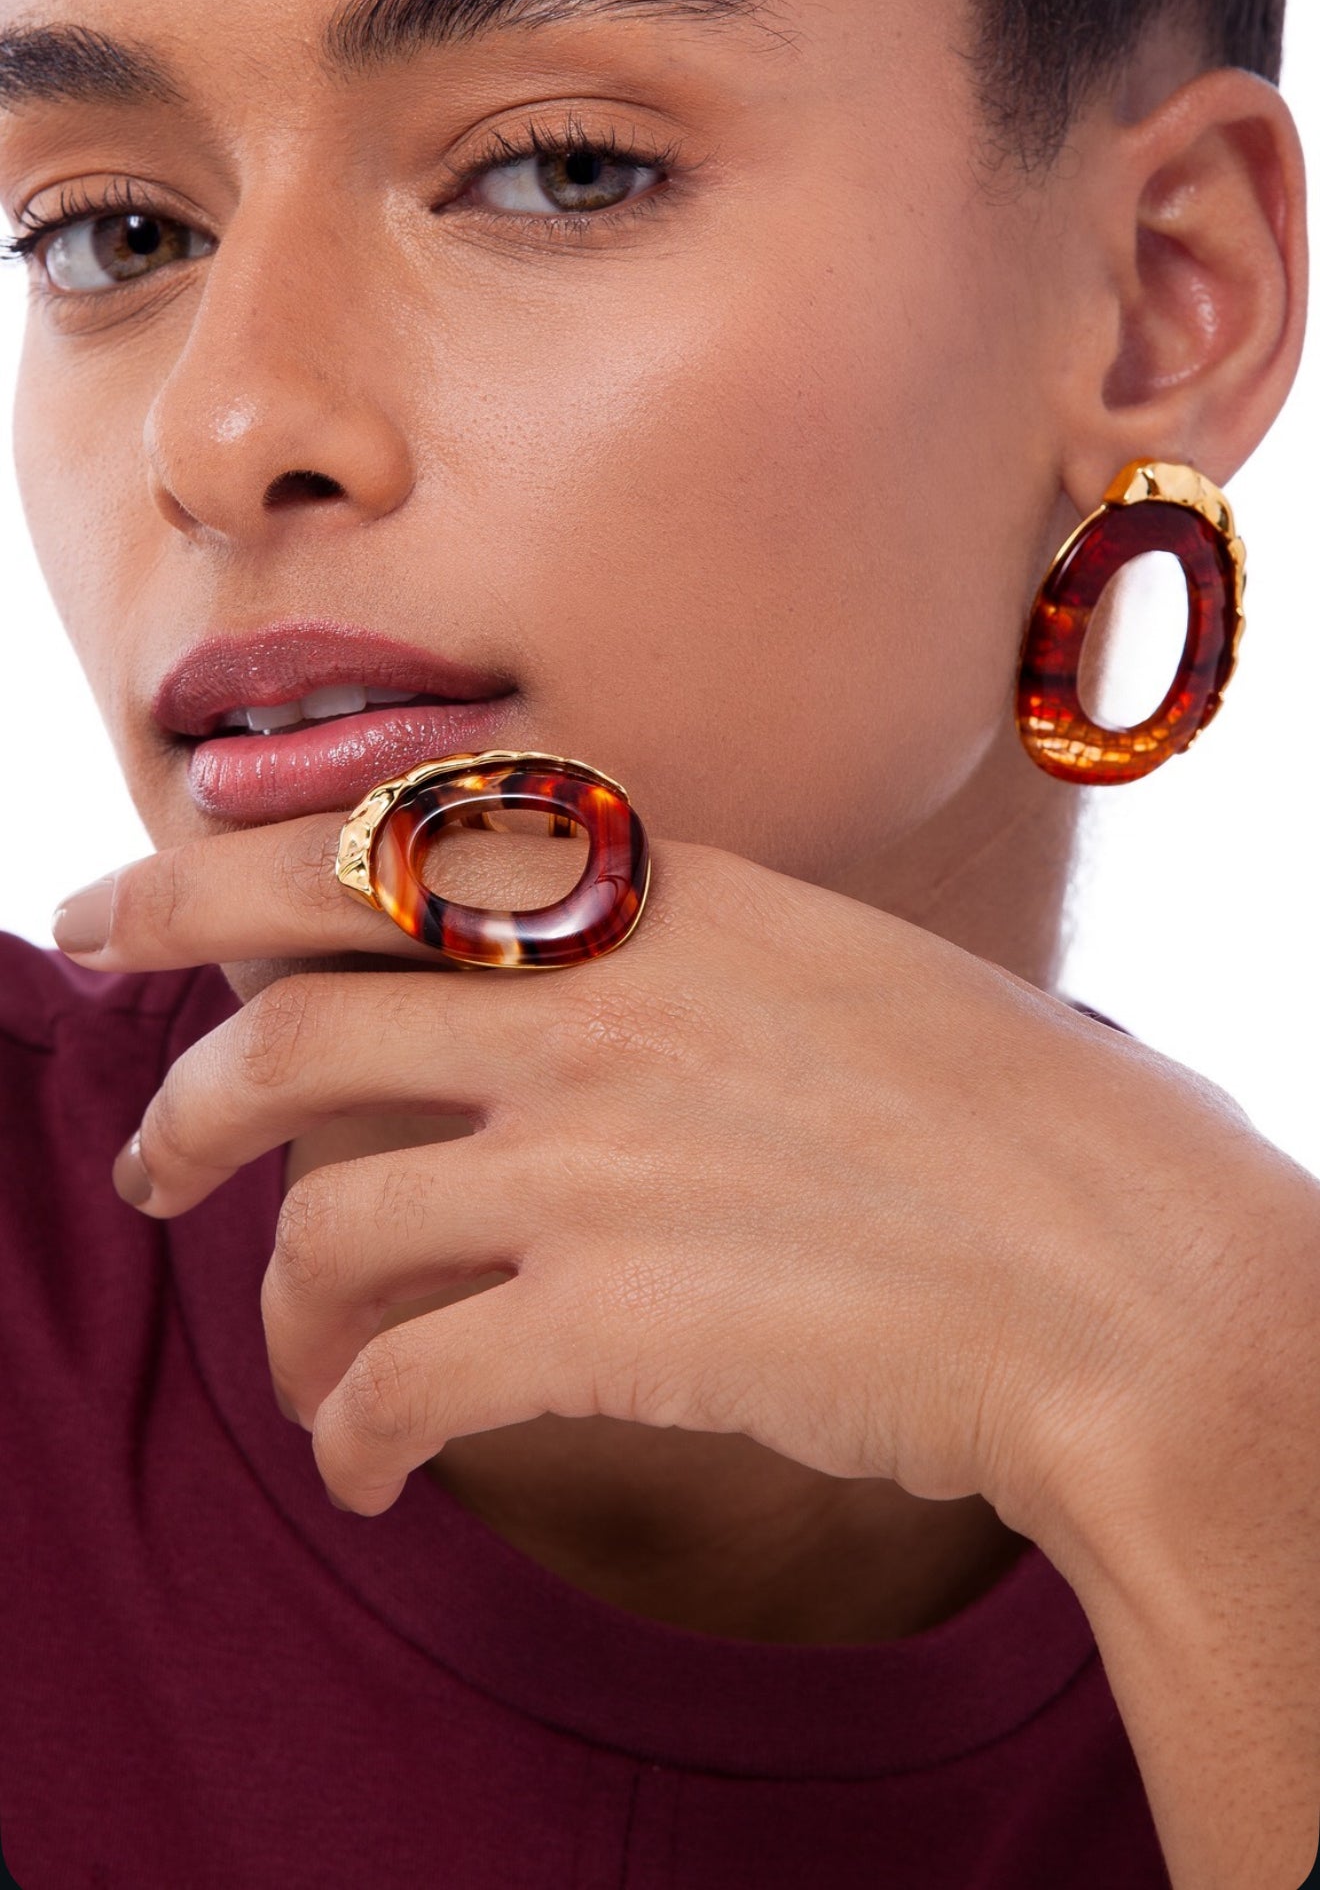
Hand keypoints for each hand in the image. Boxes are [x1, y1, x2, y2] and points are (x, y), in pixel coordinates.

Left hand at [57, 818, 1319, 1886]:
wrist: (1131, 1279)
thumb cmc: (1023, 1129)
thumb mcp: (842, 968)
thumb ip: (685, 955)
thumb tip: (567, 990)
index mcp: (661, 901)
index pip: (380, 850)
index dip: (215, 875)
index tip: (132, 910)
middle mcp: (598, 1009)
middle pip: (289, 1018)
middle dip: (183, 1089)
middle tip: (151, 1151)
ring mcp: (588, 1160)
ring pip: (324, 1223)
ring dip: (286, 1310)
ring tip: (303, 1360)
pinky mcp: (602, 1321)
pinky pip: (394, 1380)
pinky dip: (351, 1434)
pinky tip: (366, 1466)